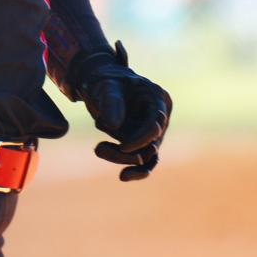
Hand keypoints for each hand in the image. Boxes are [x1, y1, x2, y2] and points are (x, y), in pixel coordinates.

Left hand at [75, 41, 171, 180]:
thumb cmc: (103, 80)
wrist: (96, 82)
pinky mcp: (142, 142)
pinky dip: (133, 169)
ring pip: (145, 156)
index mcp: (158, 98)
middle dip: (126, 152)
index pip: (156, 124)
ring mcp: (152, 130)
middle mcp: (160, 116)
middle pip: (151, 143)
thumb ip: (110, 102)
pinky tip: (123, 176)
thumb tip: (115, 124)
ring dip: (122, 158)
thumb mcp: (104, 86)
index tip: (123, 147)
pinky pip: (143, 161)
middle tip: (98, 149)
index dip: (141, 138)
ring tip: (98, 149)